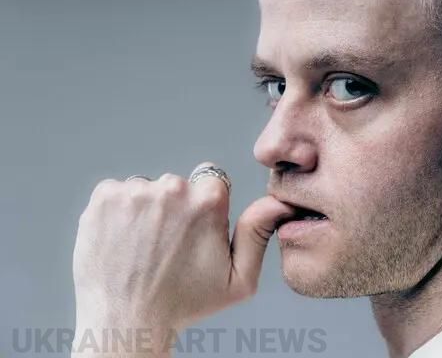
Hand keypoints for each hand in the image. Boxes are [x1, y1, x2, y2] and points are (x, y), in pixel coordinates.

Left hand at [72, 162, 294, 356]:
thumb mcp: (240, 280)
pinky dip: (118, 212)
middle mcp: (172, 188)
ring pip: (147, 190)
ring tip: (143, 248)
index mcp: (208, 201)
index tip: (193, 233)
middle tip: (167, 247)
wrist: (126, 321)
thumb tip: (278, 201)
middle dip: (175, 209)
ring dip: (145, 211)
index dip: (204, 208)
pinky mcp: (104, 198)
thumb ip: (258, 233)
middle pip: (178, 185)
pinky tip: (123, 241)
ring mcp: (134, 191)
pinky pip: (117, 192)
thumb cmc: (185, 304)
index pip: (211, 180)